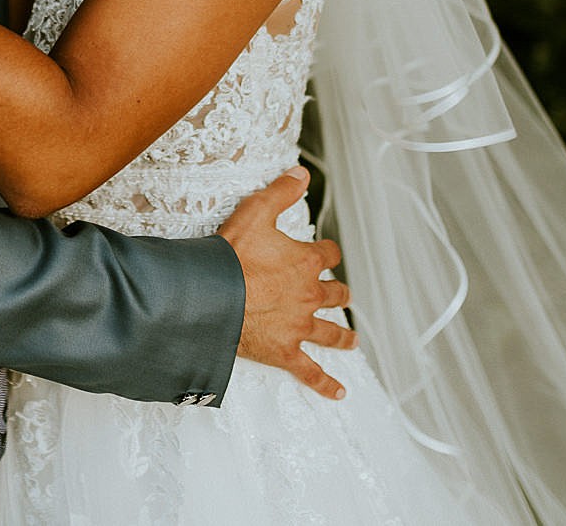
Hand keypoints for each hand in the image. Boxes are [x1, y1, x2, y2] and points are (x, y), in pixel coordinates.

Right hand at [216, 167, 354, 399]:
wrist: (214, 296)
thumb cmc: (231, 254)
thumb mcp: (256, 211)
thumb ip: (281, 191)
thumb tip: (301, 172)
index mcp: (305, 262)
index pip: (328, 254)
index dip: (328, 252)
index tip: (327, 252)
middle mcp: (309, 295)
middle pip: (335, 295)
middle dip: (339, 294)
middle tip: (342, 296)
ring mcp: (299, 326)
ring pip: (330, 333)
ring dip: (342, 336)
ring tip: (352, 341)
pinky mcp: (284, 352)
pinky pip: (309, 371)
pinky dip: (325, 384)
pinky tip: (339, 393)